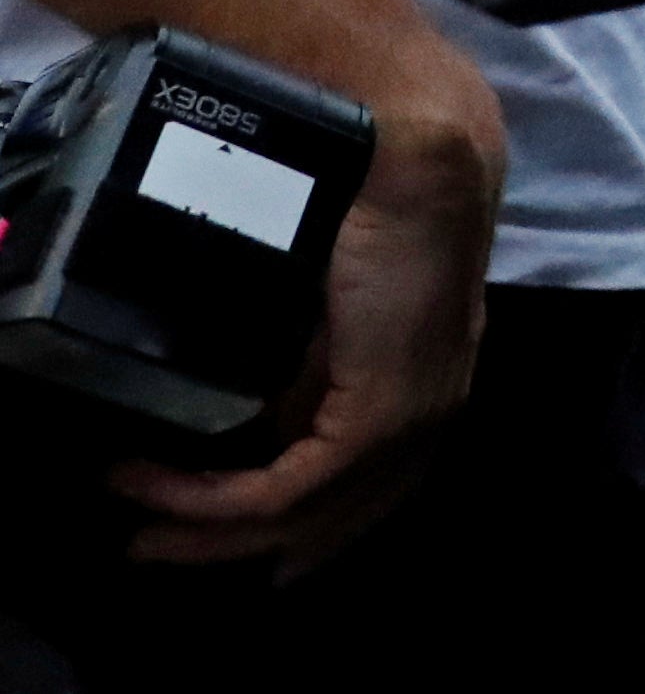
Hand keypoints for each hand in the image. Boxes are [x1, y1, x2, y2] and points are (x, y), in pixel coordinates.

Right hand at [112, 59, 498, 570]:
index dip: (297, 536)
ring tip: (136, 524)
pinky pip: (283, 490)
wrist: (412, 174)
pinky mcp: (377, 419)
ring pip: (299, 517)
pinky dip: (209, 497)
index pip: (360, 499)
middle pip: (327, 522)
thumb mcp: (326, 319)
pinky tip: (152, 481)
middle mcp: (426, 425)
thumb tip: (251, 419)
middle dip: (231, 548)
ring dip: (205, 529)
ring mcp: (408, 426)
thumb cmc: (372, 223)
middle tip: (153, 551)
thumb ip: (305, 372)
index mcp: (421, 398)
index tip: (224, 548)